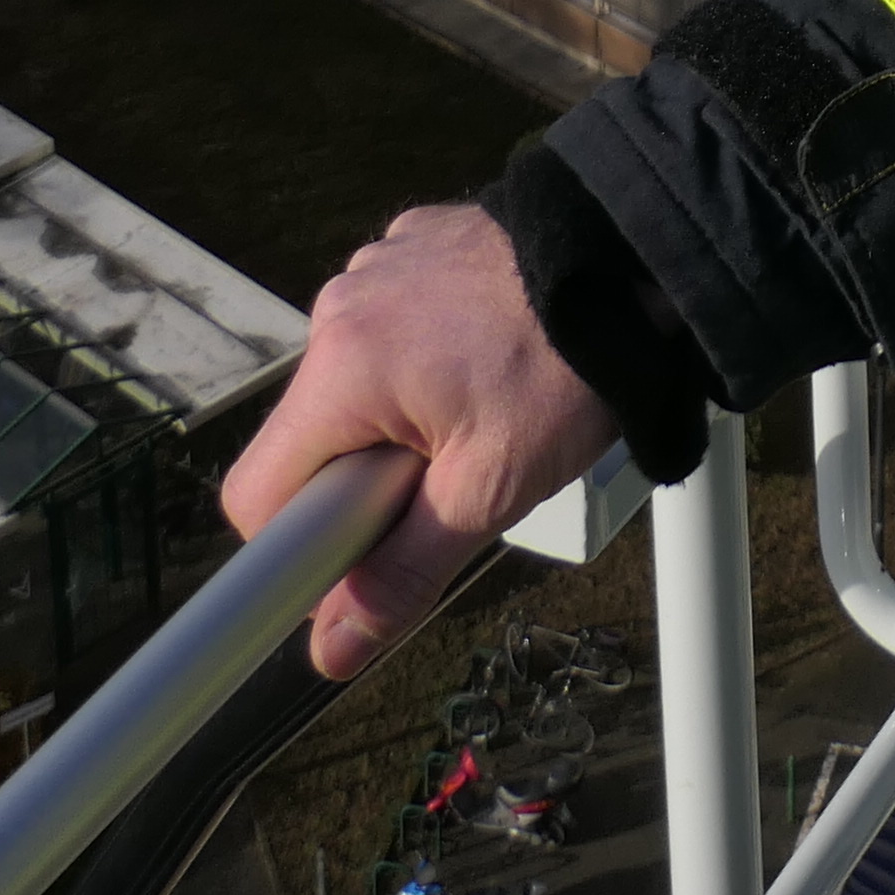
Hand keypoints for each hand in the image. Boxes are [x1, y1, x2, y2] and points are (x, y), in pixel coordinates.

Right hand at [222, 201, 618, 678]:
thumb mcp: (487, 492)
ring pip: (353, 384)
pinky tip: (489, 357)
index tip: (358, 560)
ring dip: (396, 418)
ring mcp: (377, 268)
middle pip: (310, 440)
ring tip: (484, 415)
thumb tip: (331, 650)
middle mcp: (341, 307)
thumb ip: (400, 575)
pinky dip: (423, 354)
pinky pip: (389, 325)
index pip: (258, 495)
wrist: (636, 256)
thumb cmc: (567, 372)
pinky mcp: (413, 244)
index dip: (299, 548)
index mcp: (342, 368)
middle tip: (449, 481)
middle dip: (363, 481)